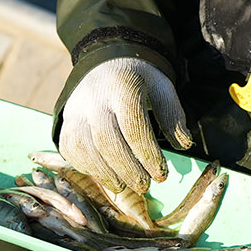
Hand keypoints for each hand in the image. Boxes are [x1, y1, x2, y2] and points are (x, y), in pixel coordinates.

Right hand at [58, 57, 192, 193]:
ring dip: (105, 173)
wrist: (105, 63)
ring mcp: (76, 111)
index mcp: (122, 86)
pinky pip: (70, 150)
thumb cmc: (139, 81)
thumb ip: (172, 115)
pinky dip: (87, 168)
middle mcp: (94, 98)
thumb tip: (184, 144)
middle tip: (145, 187)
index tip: (162, 175)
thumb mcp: (161, 88)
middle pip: (107, 140)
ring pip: (84, 148)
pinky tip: (106, 176)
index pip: (133, 125)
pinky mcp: (66, 122)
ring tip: (125, 187)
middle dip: (127, 168)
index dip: (147, 154)